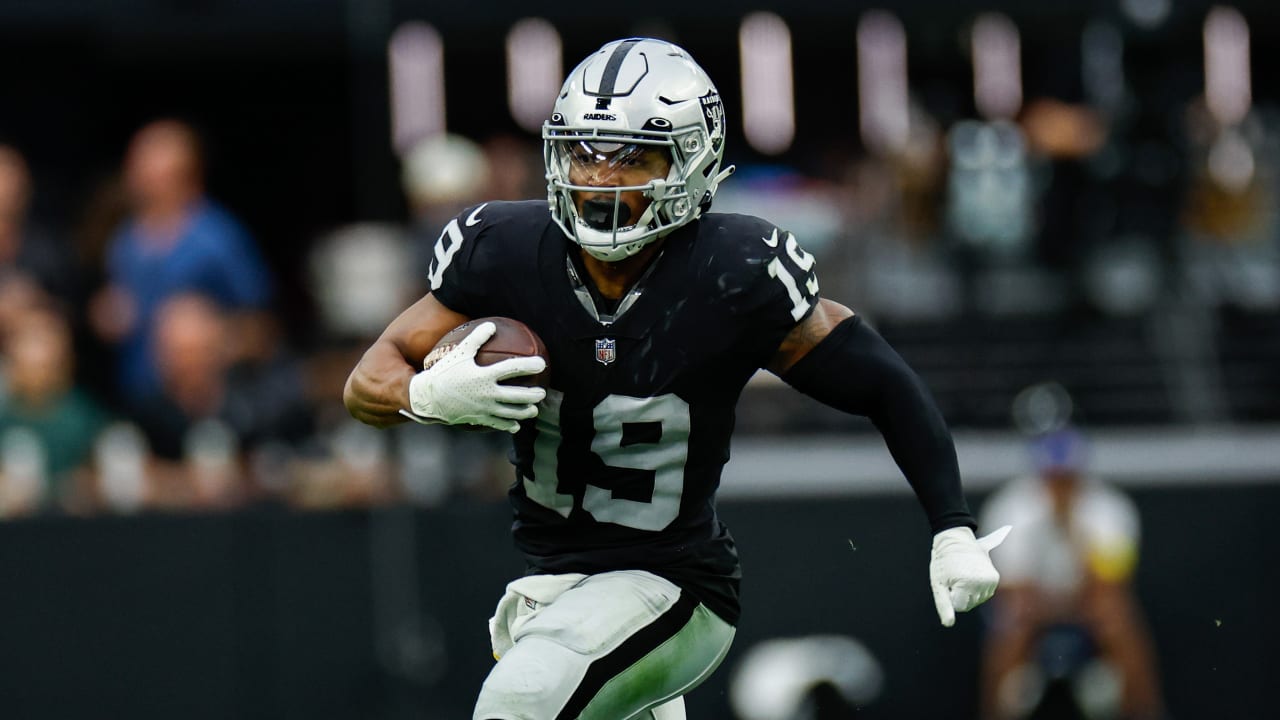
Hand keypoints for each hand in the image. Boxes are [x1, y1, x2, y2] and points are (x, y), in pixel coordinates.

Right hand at [404, 321, 546, 432]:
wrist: (428, 398)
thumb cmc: (444, 372)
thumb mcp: (459, 353)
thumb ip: (476, 338)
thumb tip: (491, 324)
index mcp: (484, 376)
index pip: (512, 369)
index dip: (528, 365)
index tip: (542, 363)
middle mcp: (487, 394)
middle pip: (517, 396)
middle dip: (533, 395)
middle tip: (542, 392)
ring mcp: (484, 408)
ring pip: (511, 412)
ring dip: (525, 412)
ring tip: (534, 410)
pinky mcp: (479, 419)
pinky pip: (498, 424)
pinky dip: (509, 425)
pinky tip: (516, 426)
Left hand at [929, 525, 1009, 626]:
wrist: (955, 540)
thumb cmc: (943, 562)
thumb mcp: (938, 583)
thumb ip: (943, 605)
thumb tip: (948, 623)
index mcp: (967, 583)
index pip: (960, 607)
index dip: (951, 596)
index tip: (948, 581)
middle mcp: (982, 582)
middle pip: (970, 604)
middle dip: (960, 594)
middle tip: (955, 577)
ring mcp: (991, 580)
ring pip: (978, 600)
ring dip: (969, 591)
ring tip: (963, 574)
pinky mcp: (995, 578)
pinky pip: (985, 593)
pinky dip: (977, 588)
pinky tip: (972, 575)